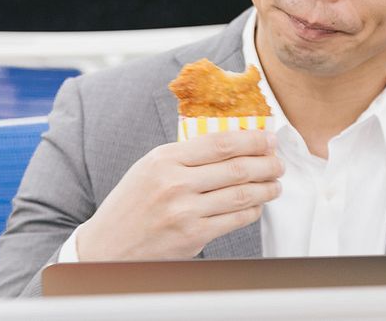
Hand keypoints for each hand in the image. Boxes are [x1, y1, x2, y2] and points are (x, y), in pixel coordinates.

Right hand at [74, 129, 282, 260]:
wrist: (108, 246)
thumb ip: (184, 156)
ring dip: (265, 188)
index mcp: (164, 159)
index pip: (219, 142)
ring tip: (274, 184)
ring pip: (240, 194)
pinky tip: (256, 206)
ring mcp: (184, 211)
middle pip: (235, 167)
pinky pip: (234, 219)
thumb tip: (230, 144)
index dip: (251, 139)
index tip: (267, 138)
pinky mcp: (192, 236)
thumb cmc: (131, 205)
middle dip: (266, 164)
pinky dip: (251, 211)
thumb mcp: (149, 168)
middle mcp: (175, 182)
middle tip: (278, 163)